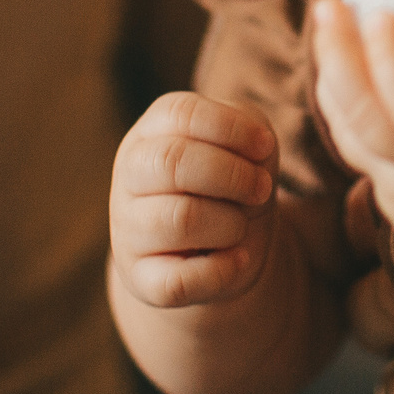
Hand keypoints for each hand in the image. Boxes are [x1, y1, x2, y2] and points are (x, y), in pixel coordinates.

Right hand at [108, 91, 278, 307]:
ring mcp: (128, 230)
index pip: (180, 113)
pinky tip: (236, 259)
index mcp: (151, 134)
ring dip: (230, 224)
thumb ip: (251, 132)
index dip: (231, 128)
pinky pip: (178, 280)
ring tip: (240, 226)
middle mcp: (129, 178)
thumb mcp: (246, 147)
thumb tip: (256, 153)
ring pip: (180, 220)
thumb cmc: (233, 187)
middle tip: (262, 189)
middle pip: (172, 162)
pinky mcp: (140, 279)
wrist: (221, 250)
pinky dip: (222, 270)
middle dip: (233, 176)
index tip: (265, 147)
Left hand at [312, 0, 393, 305]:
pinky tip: (346, 72)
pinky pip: (359, 151)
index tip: (381, 10)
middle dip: (337, 57)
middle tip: (329, 4)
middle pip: (364, 118)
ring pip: (350, 135)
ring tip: (328, 25)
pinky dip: (346, 109)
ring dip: (332, 79)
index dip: (392, 59)